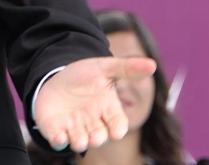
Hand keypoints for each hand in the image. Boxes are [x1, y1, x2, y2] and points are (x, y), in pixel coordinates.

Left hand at [34, 56, 156, 151]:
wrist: (58, 77)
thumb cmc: (86, 76)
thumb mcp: (105, 68)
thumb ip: (126, 68)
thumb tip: (152, 65)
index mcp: (108, 110)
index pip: (117, 123)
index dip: (118, 129)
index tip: (117, 132)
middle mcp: (93, 123)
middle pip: (99, 136)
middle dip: (98, 138)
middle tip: (97, 138)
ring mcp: (74, 128)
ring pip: (79, 141)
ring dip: (79, 142)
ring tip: (80, 141)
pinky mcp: (56, 129)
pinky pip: (57, 139)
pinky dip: (58, 140)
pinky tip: (59, 137)